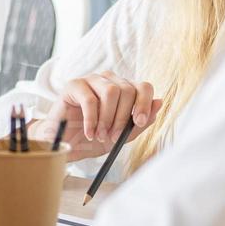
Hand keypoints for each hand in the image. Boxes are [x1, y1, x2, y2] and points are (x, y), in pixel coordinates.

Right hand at [28, 74, 161, 160]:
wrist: (65, 145)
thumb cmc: (92, 139)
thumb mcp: (121, 136)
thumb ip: (139, 122)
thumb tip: (160, 103)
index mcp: (124, 90)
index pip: (143, 86)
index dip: (144, 103)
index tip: (139, 121)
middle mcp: (109, 81)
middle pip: (127, 90)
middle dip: (122, 118)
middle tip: (114, 137)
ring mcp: (91, 80)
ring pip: (111, 91)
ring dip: (107, 118)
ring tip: (100, 135)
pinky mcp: (74, 85)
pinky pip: (90, 99)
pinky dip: (92, 120)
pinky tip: (89, 133)